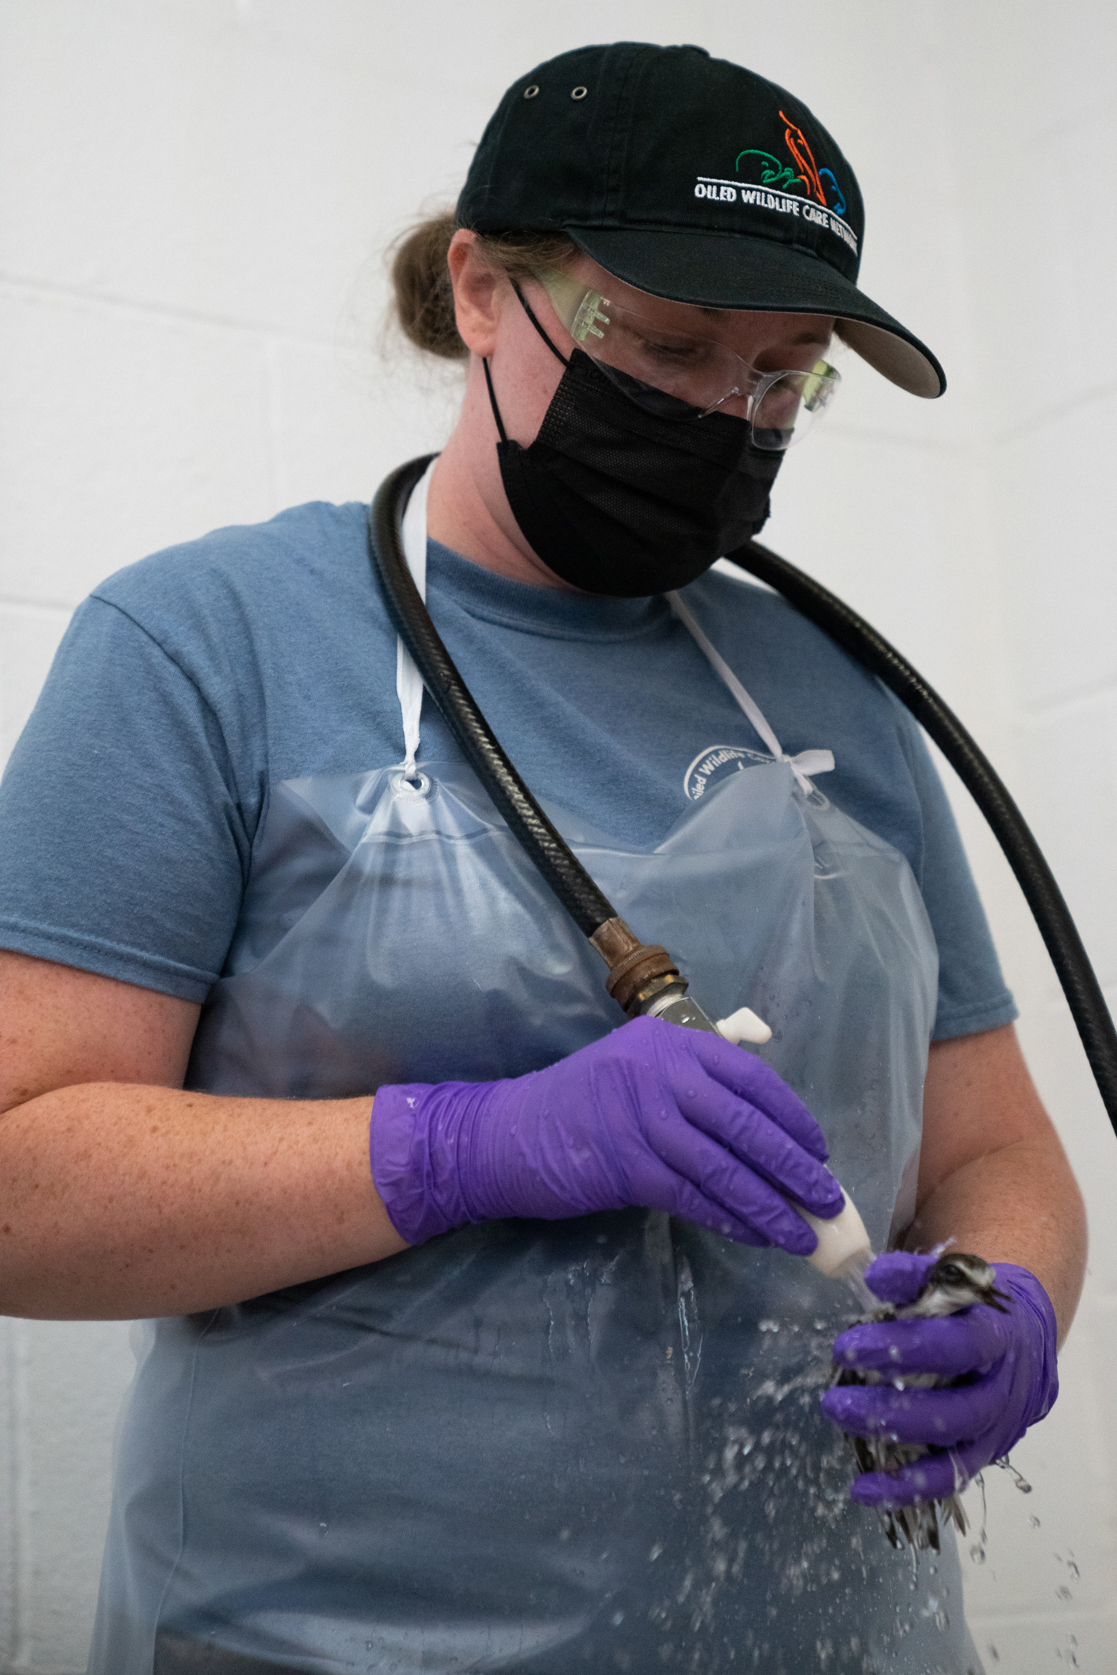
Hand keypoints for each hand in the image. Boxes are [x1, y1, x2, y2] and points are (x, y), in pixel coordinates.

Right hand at [370, 1014, 842, 1247]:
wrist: (511, 1132)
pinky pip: (696, 1198)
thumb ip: (696, 1069)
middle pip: (747, 1124)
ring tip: (803, 1233)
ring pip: (726, 1168)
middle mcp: (661, 1072)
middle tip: (828, 1200)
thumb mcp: (638, 1062)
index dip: (792, 1118)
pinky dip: (732, 1219)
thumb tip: (767, 1089)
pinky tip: (757, 1236)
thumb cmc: (583, 1100)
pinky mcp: (628, 1166)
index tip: (819, 1151)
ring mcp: (643, 1119)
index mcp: (672, 1042)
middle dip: (795, 1168)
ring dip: (772, 1206)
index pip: (751, 1078)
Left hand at [820, 1257, 1058, 1507]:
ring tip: (840, 1416)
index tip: (850, 1343)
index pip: (959, 1347)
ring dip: (893, 1437)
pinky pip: (948, 1479)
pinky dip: (906, 1488)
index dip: (906, 1347)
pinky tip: (864, 1489)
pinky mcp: (982, 1456)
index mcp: (999, 1338)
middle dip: (891, 1404)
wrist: (1024, 1339)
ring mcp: (996, 1429)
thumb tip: (876, 1275)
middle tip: (837, 1388)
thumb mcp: (952, 1283)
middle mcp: (1002, 1390)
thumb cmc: (973, 1307)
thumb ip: (915, 1279)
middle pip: (954, 1409)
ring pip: (952, 1448)